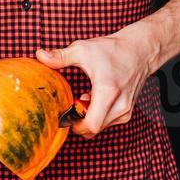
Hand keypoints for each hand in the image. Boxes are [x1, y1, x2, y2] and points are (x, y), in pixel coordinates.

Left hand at [37, 26, 159, 137]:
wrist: (140, 50)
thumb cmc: (112, 50)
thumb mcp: (83, 49)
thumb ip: (60, 56)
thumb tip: (39, 55)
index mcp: (107, 92)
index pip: (91, 125)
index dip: (74, 126)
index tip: (63, 117)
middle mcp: (120, 106)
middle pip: (93, 130)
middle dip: (77, 122)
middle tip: (69, 106)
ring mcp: (126, 111)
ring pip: (100, 128)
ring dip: (87, 118)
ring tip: (83, 98)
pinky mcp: (127, 112)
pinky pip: (107, 123)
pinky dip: (97, 116)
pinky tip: (93, 99)